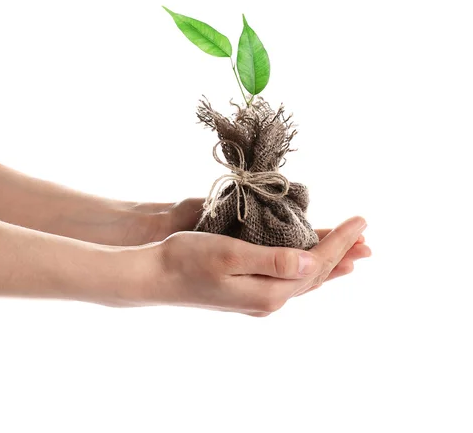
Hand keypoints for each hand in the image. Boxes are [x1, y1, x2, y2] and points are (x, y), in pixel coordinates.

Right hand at [141, 216, 369, 315]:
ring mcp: (257, 301)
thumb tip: (314, 265)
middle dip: (343, 255)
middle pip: (317, 276)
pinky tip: (307, 265)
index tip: (362, 221)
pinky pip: (288, 282)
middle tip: (368, 238)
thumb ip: (274, 262)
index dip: (342, 241)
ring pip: (304, 281)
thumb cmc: (187, 259)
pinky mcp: (246, 295)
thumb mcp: (231, 255)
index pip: (317, 264)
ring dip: (328, 264)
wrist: (155, 277)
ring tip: (350, 252)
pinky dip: (306, 269)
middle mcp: (268, 301)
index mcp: (269, 292)